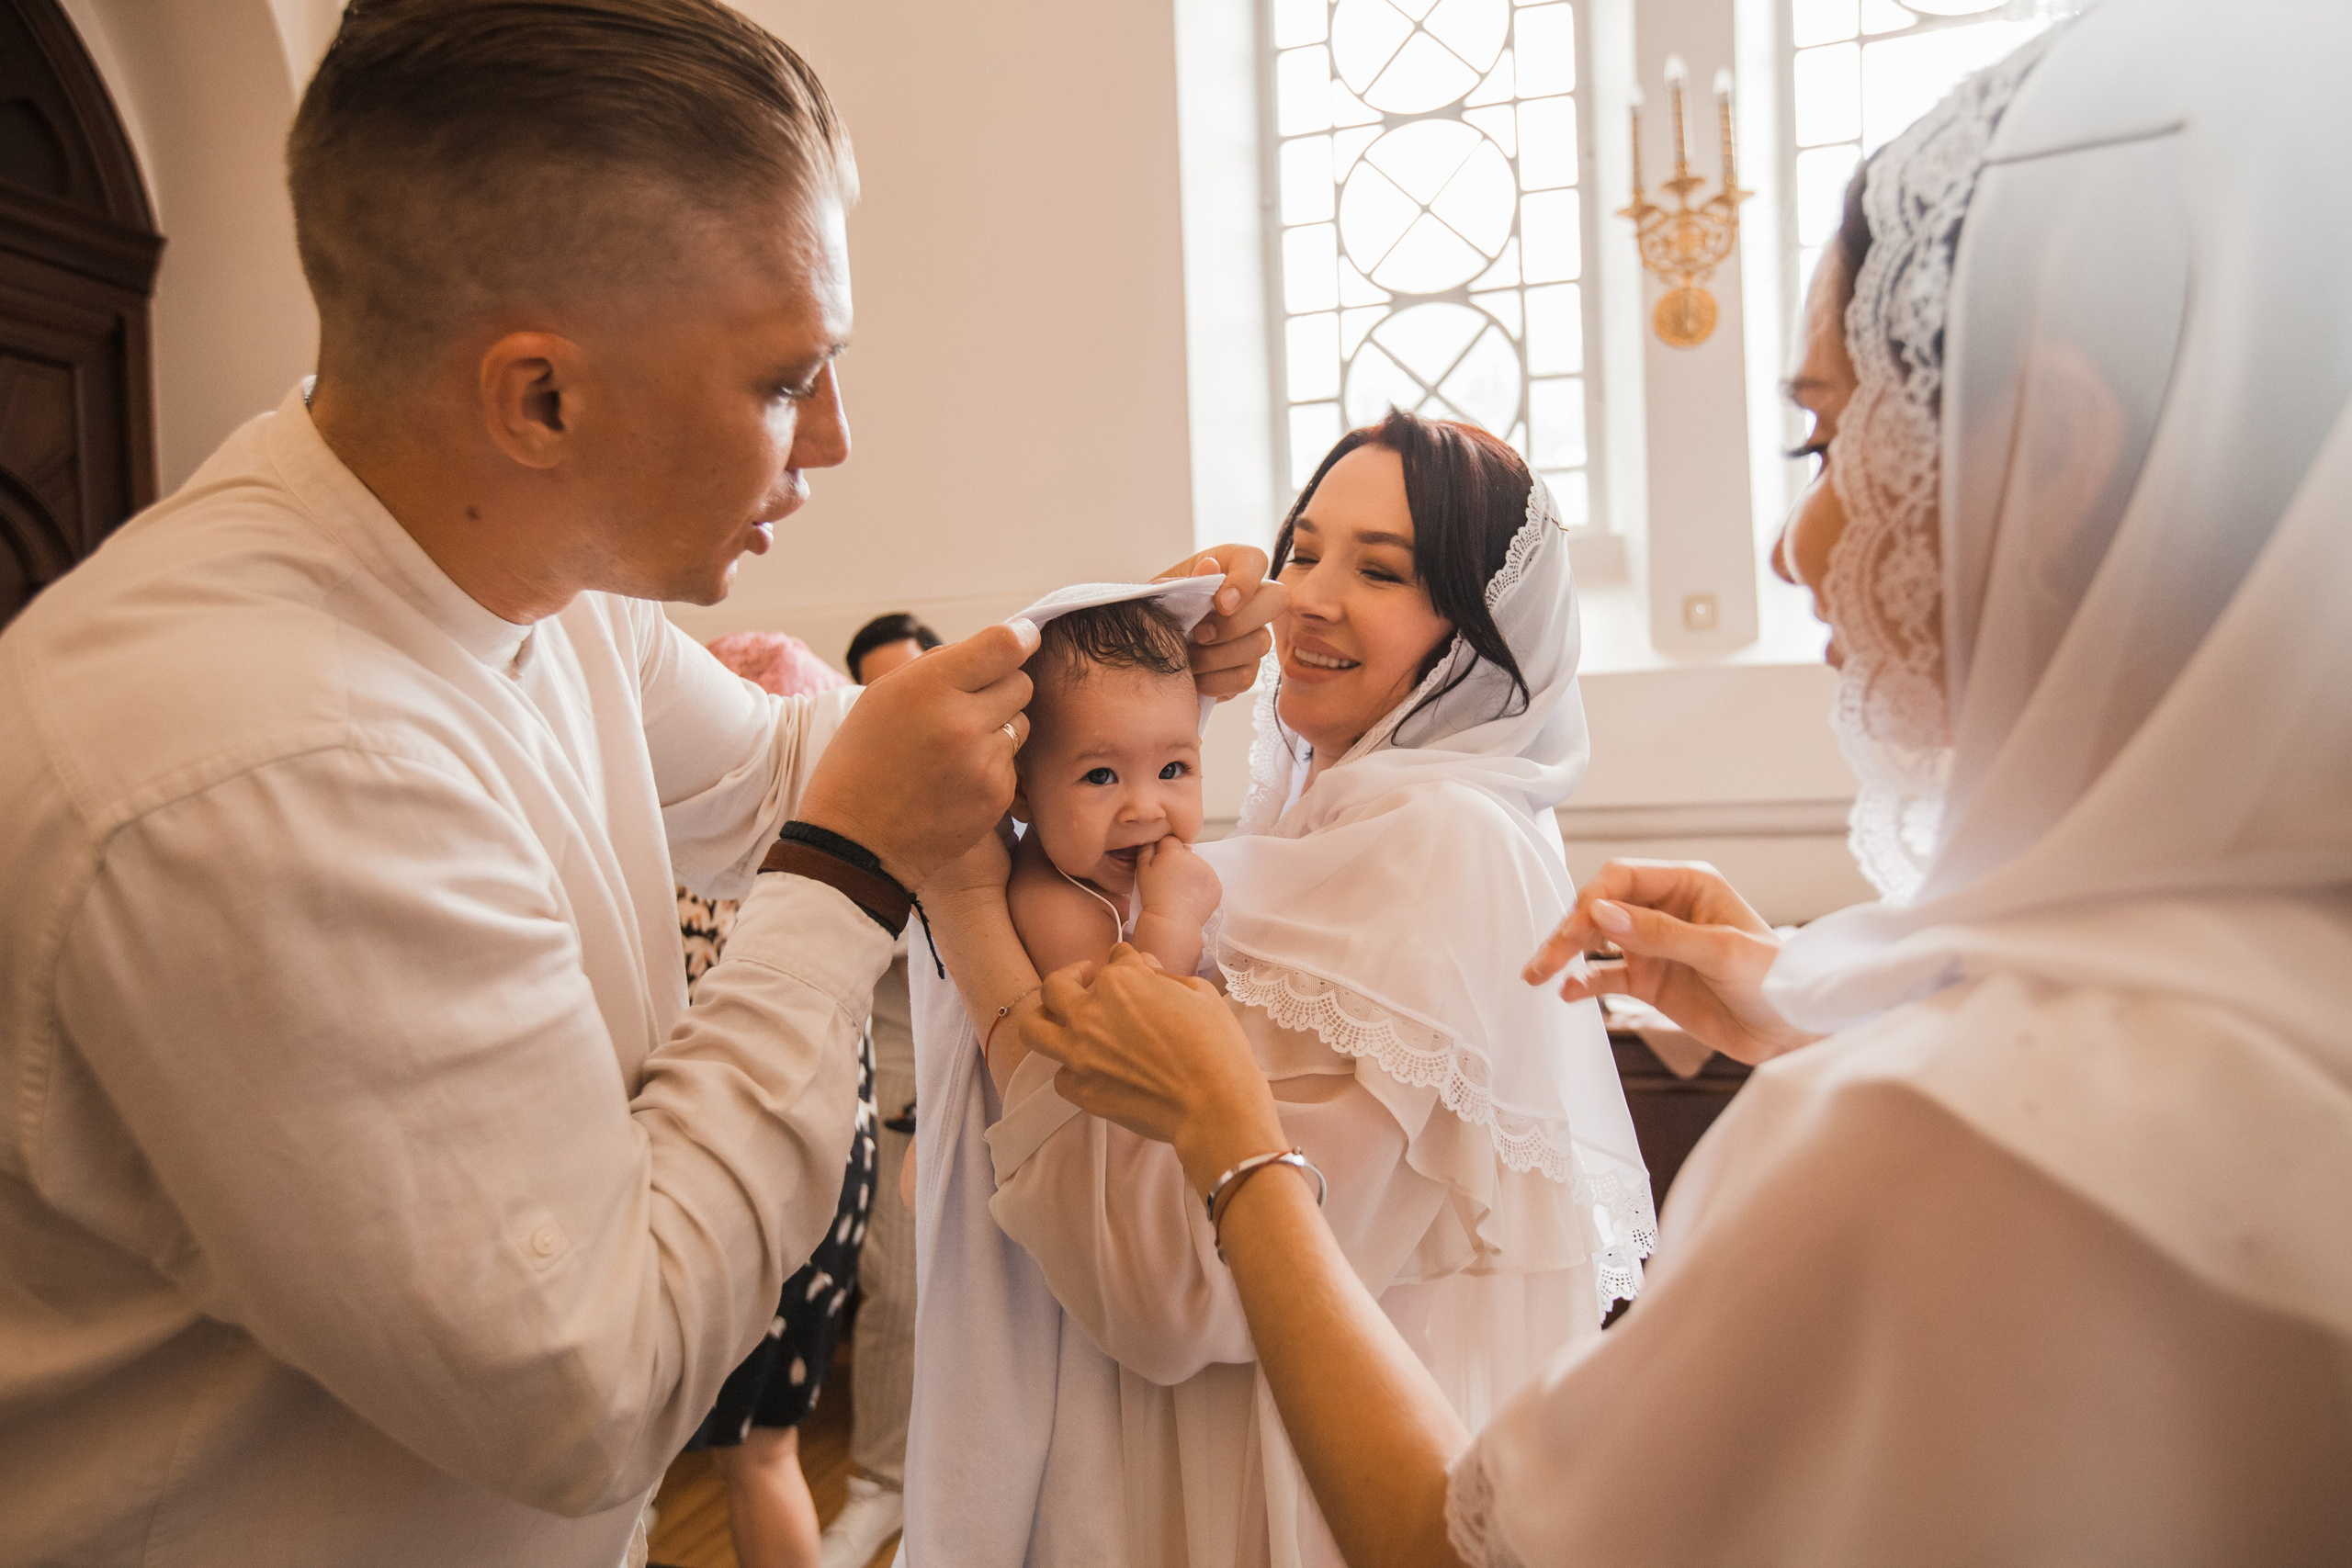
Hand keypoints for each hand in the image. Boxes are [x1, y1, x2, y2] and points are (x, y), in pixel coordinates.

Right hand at [796, 621, 1038, 890]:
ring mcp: (983, 761)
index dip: (1020, 638)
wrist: (856, 843)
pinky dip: (993, 764)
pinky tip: (958, 778)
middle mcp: (962, 721)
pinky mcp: (997, 794)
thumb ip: (938, 666)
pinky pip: (1013, 762)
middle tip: (969, 705)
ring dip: (1000, 726)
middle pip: (1021, 682)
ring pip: (1022, 722)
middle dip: (1001, 687)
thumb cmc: (862, 762)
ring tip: (957, 747)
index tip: (1023, 639)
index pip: (1004, 645)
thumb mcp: (882, 697)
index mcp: (928, 687)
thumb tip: (989, 648)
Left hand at [1021, 946, 1283, 1192]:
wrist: (1213, 1106)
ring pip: (1032, 1027)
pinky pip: (1058, 1075)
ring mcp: (1079, 1053)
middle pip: (1056, 984)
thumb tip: (1145, 969)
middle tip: (1085, 981)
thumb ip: (1165, 976)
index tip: (1138, 971)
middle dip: (1071, 976)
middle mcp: (1090, 1013)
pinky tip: (1087, 1067)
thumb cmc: (1217, 1047)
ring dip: (1043, 1016)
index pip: (1115, 958)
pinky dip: (1070, 1068)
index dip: (1129, 963)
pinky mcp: (1080, 1090)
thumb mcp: (1200, 994)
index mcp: (1122, 981)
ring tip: (1059, 1019)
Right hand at [1133, 836, 1220, 928]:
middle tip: (1171, 879)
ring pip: (1198, 864)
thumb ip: (1146, 849)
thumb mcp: (1142, 871)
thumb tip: (1152, 838)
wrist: (1172, 922)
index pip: (1170, 840)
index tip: (1161, 865)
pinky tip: (1191, 895)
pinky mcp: (1216, 884)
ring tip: (1181, 889)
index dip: (1164, 852)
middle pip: (1186, 851)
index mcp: (1174, 852)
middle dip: (1179, 860)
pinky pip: (1208, 878)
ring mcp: (1207, 871)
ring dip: (1191, 871)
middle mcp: (1194, 857)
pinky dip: (1201, 884)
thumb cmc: (1154, 897)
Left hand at [1157, 546, 1287, 699]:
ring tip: (1186, 659)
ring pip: (1260, 644)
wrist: (1145, 651)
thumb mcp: (1159, 593)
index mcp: (1228, 566)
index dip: (1246, 581)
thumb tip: (1210, 566)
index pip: (1256, 560)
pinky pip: (1245, 676)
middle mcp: (1250, 598)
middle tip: (1200, 634)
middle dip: (1237, 623)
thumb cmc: (1153, 613)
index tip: (1221, 603)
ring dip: (1217, 656)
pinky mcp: (1247, 668)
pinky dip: (1215, 681)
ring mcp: (1253, 634)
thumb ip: (1184, 581)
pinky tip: (1194, 678)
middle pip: (1276, 600)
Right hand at [1523, 859, 1822, 1064]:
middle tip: (1545, 959)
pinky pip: (1606, 977)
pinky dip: (1584, 983)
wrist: (1796, 1030)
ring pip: (1596, 941)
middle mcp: (1665, 910)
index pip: (1622, 878)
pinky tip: (1567, 994)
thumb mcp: (1721, 951)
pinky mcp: (1651, 981)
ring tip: (1538, 975)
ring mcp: (1655, 946)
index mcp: (1687, 885)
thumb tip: (1601, 913)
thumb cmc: (1776, 978)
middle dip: (1570, 930)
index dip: (1595, 899)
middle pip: (1601, 907)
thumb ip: (1660, 933)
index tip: (1580, 927)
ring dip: (1567, 955)